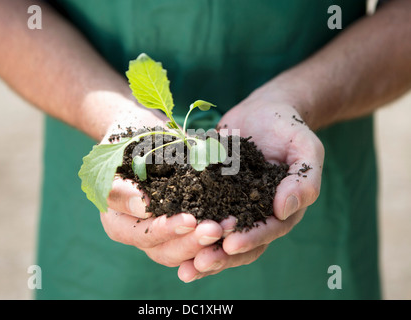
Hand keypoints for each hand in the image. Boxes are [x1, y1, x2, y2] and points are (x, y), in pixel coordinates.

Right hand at [99, 110, 225, 268]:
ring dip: (206, 243)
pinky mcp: (181, 229)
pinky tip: (235, 223)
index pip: (140, 233)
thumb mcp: (118, 155)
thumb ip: (124, 183)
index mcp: (117, 220)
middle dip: (190, 242)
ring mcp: (160, 235)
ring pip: (181, 252)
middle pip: (162, 250)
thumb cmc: (126, 142)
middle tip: (215, 230)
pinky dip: (216, 235)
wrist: (141, 135)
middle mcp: (138, 233)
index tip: (189, 221)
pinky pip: (197, 241)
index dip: (164, 229)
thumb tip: (143, 207)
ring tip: (229, 226)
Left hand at [176, 89, 324, 281]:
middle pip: (240, 243)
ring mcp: (232, 204)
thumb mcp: (305, 148)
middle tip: (199, 264)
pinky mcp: (212, 193)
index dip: (251, 239)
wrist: (263, 111)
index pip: (268, 230)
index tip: (231, 244)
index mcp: (281, 209)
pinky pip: (199, 212)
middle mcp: (255, 213)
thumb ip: (304, 179)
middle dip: (220, 256)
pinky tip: (167, 235)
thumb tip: (284, 210)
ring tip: (183, 268)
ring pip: (218, 236)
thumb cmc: (289, 128)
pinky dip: (186, 226)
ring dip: (201, 251)